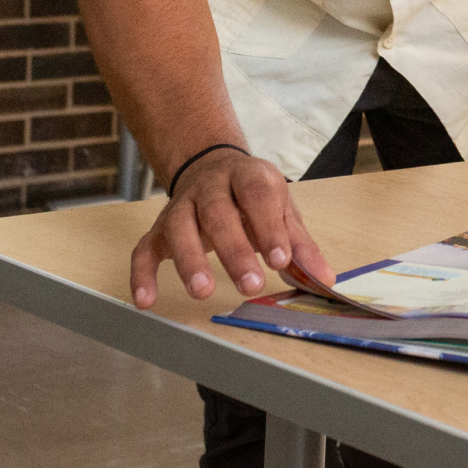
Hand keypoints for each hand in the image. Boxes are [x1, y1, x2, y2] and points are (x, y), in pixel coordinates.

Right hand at [129, 148, 332, 308]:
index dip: (269, 227)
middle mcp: (210, 187)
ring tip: (203, 291)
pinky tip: (146, 301)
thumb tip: (326, 277)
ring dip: (190, 261)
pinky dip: (142, 274)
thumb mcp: (280, 208)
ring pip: (179, 229)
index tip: (281, 260)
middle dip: (234, 250)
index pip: (258, 196)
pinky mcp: (158, 228)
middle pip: (218, 213)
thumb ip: (299, 243)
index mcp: (247, 176)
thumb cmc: (252, 195)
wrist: (212, 166)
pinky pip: (143, 249)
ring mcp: (181, 206)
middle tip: (250, 284)